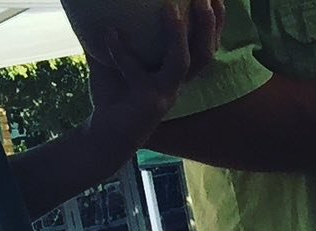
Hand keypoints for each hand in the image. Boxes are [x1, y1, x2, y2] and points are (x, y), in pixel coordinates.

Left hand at [87, 0, 222, 155]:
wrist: (104, 133)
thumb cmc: (113, 94)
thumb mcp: (114, 55)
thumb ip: (116, 30)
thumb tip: (99, 1)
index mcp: (176, 72)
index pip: (205, 46)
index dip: (216, 24)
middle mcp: (177, 83)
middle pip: (205, 53)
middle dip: (208, 25)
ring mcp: (165, 93)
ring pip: (182, 62)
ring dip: (178, 35)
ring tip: (171, 8)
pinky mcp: (148, 101)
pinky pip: (135, 70)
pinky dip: (120, 50)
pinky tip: (109, 33)